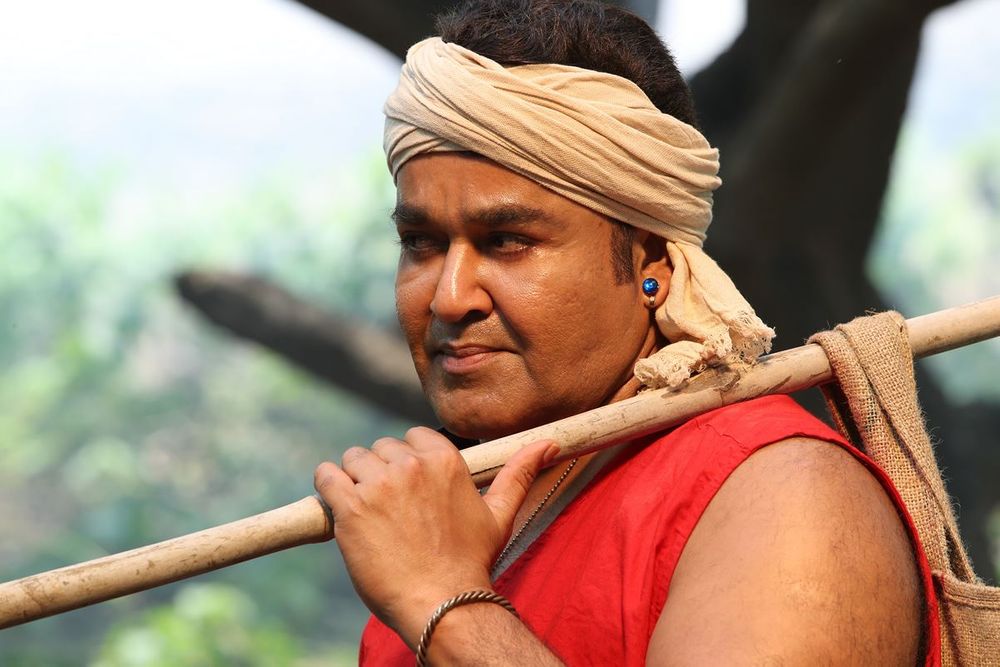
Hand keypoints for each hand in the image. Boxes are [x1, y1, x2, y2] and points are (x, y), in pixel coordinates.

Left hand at [313, 427, 556, 645]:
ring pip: (353, 459)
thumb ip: (518, 473)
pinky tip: (336, 504)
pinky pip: (327, 476)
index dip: (407, 461)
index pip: (413, 437)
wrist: (442, 603)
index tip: (408, 487)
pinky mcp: (351, 507)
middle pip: (381, 448)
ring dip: (354, 479)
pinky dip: (327, 484)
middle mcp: (411, 465)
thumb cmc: (470, 562)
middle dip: (381, 472)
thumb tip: (548, 443)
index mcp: (445, 460)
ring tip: (366, 511)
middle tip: (388, 507)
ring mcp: (379, 485)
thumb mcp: (499, 515)